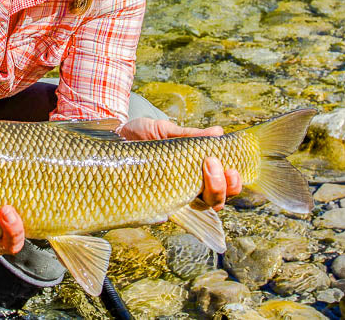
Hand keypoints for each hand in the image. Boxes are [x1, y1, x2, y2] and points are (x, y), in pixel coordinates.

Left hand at [118, 117, 242, 209]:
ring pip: (200, 209)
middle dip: (223, 187)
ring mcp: (171, 198)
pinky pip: (168, 214)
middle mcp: (187, 189)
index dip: (232, 182)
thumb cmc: (141, 134)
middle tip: (214, 165)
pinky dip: (175, 210)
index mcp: (194, 172)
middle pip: (216, 200)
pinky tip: (177, 201)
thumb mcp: (165, 130)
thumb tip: (218, 132)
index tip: (231, 168)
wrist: (112, 138)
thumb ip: (190, 135)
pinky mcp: (151, 204)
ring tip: (206, 170)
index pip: (222, 185)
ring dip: (210, 193)